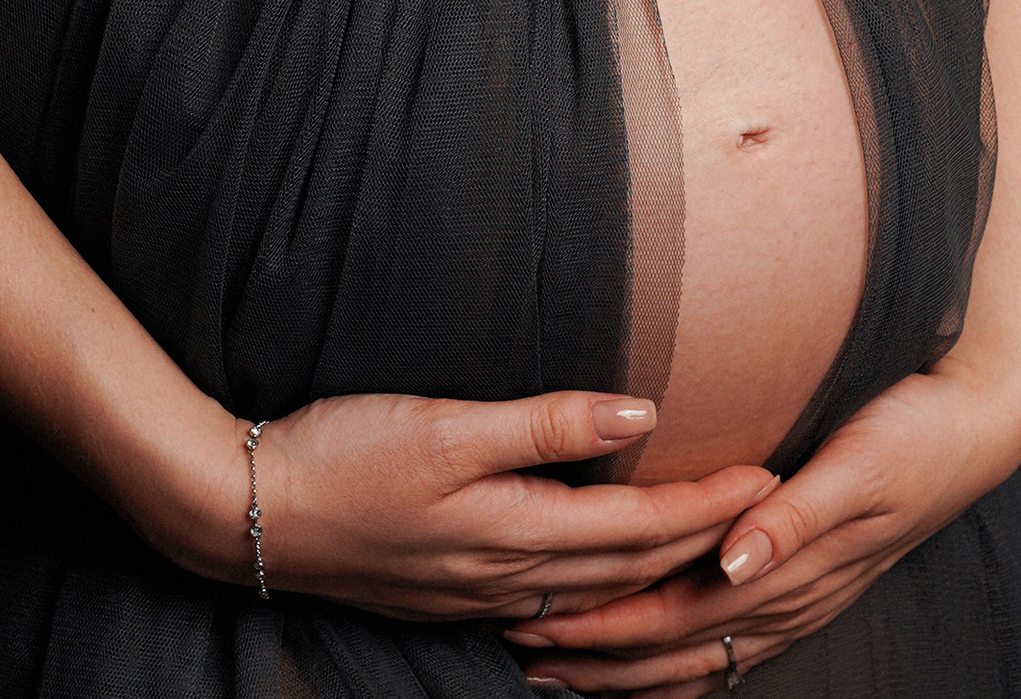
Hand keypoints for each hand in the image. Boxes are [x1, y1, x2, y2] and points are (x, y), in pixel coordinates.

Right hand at [154, 388, 777, 624]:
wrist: (249, 514)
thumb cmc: (344, 454)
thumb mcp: (447, 424)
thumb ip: (545, 422)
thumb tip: (640, 415)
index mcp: (516, 532)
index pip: (642, 529)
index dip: (710, 506)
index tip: (771, 480)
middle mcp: (508, 578)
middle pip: (631, 571)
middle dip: (703, 544)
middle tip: (767, 514)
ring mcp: (478, 594)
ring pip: (594, 596)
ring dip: (657, 577)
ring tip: (707, 550)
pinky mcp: (450, 593)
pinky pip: (551, 606)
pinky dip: (599, 595)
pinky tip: (606, 590)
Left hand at [497, 355, 1020, 688]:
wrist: (976, 428)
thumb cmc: (912, 435)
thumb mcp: (858, 466)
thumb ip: (794, 516)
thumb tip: (733, 558)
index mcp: (792, 563)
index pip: (682, 612)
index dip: (611, 624)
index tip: (545, 622)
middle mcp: (792, 593)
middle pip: (682, 644)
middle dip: (603, 654)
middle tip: (527, 651)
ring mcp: (803, 594)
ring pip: (703, 652)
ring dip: (632, 665)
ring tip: (563, 668)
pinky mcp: (810, 580)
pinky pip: (736, 642)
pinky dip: (685, 661)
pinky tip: (654, 670)